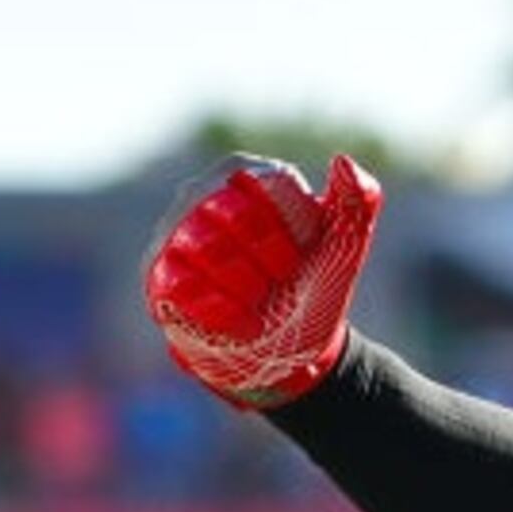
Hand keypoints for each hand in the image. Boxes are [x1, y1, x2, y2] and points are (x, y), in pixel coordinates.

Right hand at [145, 154, 381, 408]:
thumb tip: (343, 161)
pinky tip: (245, 324)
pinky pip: (184, 287)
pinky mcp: (156, 277)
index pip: (272, 182)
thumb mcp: (342, 247)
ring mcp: (170, 234)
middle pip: (237, 215)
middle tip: (284, 278)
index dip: (298, 226)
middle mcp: (200, 193)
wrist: (284, 350)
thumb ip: (356, 203)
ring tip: (262, 300)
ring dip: (250, 286)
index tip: (306, 250)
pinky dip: (226, 312)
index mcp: (248, 174)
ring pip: (207, 248)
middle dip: (273, 259)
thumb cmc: (311, 285)